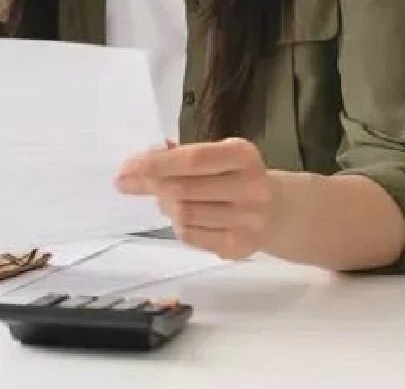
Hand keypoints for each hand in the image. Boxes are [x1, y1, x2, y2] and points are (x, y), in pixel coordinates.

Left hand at [116, 138, 274, 260]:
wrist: (280, 210)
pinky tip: (183, 217)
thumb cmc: (236, 175)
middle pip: (183, 189)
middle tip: (127, 183)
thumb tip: (137, 165)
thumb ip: (182, 156)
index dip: (155, 164)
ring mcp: (247, 221)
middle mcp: (250, 188)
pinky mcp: (240, 248)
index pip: (192, 160)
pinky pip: (192, 236)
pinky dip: (178, 225)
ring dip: (164, 206)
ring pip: (184, 215)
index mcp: (243, 156)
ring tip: (165, 199)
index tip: (125, 168)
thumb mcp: (219, 155)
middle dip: (150, 185)